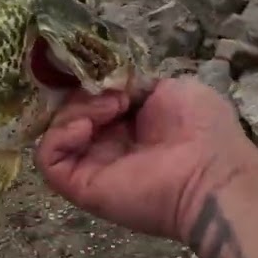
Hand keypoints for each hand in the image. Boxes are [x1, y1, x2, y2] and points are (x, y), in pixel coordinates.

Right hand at [34, 77, 257, 240]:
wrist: (209, 174)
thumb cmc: (201, 129)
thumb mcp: (170, 88)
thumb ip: (134, 83)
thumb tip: (108, 84)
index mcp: (130, 123)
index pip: (91, 96)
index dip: (90, 80)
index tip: (103, 71)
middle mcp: (106, 144)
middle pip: (68, 110)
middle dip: (84, 93)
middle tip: (114, 94)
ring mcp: (89, 165)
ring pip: (55, 130)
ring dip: (76, 109)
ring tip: (110, 108)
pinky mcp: (77, 186)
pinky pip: (47, 157)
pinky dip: (59, 135)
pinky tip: (87, 128)